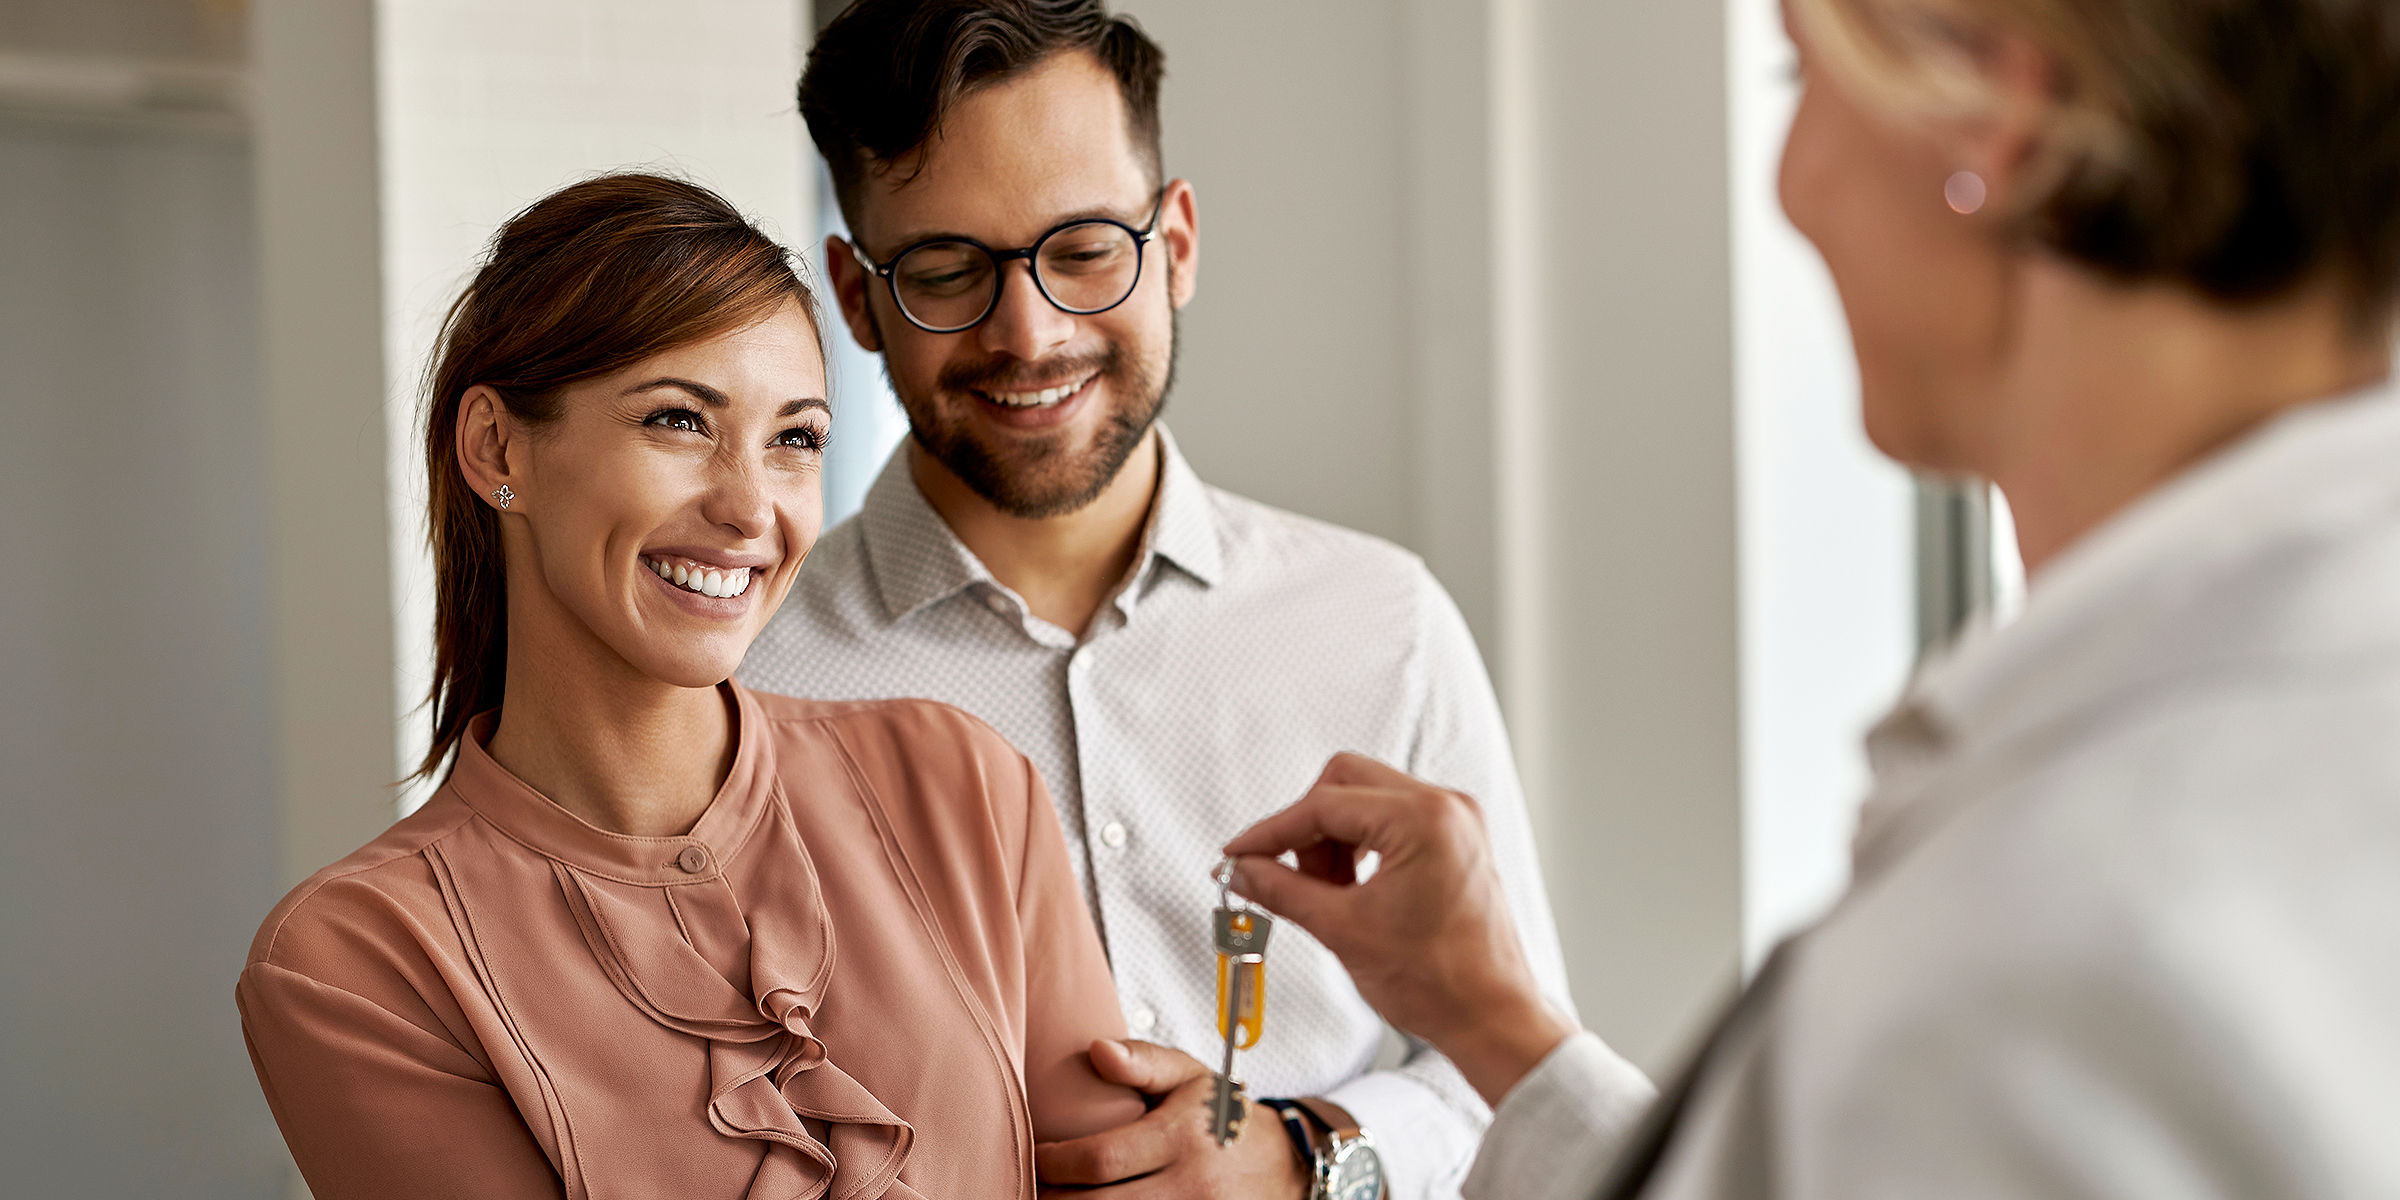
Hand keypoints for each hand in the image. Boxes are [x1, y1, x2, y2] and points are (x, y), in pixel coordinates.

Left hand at [1034, 1039, 1306, 1198]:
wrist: (1285, 1165)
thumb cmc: (1224, 1116)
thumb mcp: (1192, 1077)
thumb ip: (1143, 1061)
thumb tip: (1096, 1050)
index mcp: (1181, 1137)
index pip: (1101, 1160)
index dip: (1056, 1164)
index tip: (1038, 1156)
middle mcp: (1189, 1184)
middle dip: (1054, 1199)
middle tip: (1034, 1186)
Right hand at [1223, 753, 1578, 1105]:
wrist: (1492, 1017)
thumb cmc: (1440, 982)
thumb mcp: (1343, 930)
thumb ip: (1282, 890)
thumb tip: (1242, 871)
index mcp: (1425, 819)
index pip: (1324, 805)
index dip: (1271, 832)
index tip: (1238, 854)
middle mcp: (1446, 807)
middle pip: (1345, 783)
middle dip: (1305, 828)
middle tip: (1282, 875)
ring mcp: (1455, 821)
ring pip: (1365, 799)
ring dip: (1332, 840)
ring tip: (1323, 894)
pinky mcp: (1456, 840)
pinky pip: (1391, 820)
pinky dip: (1360, 847)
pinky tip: (1348, 890)